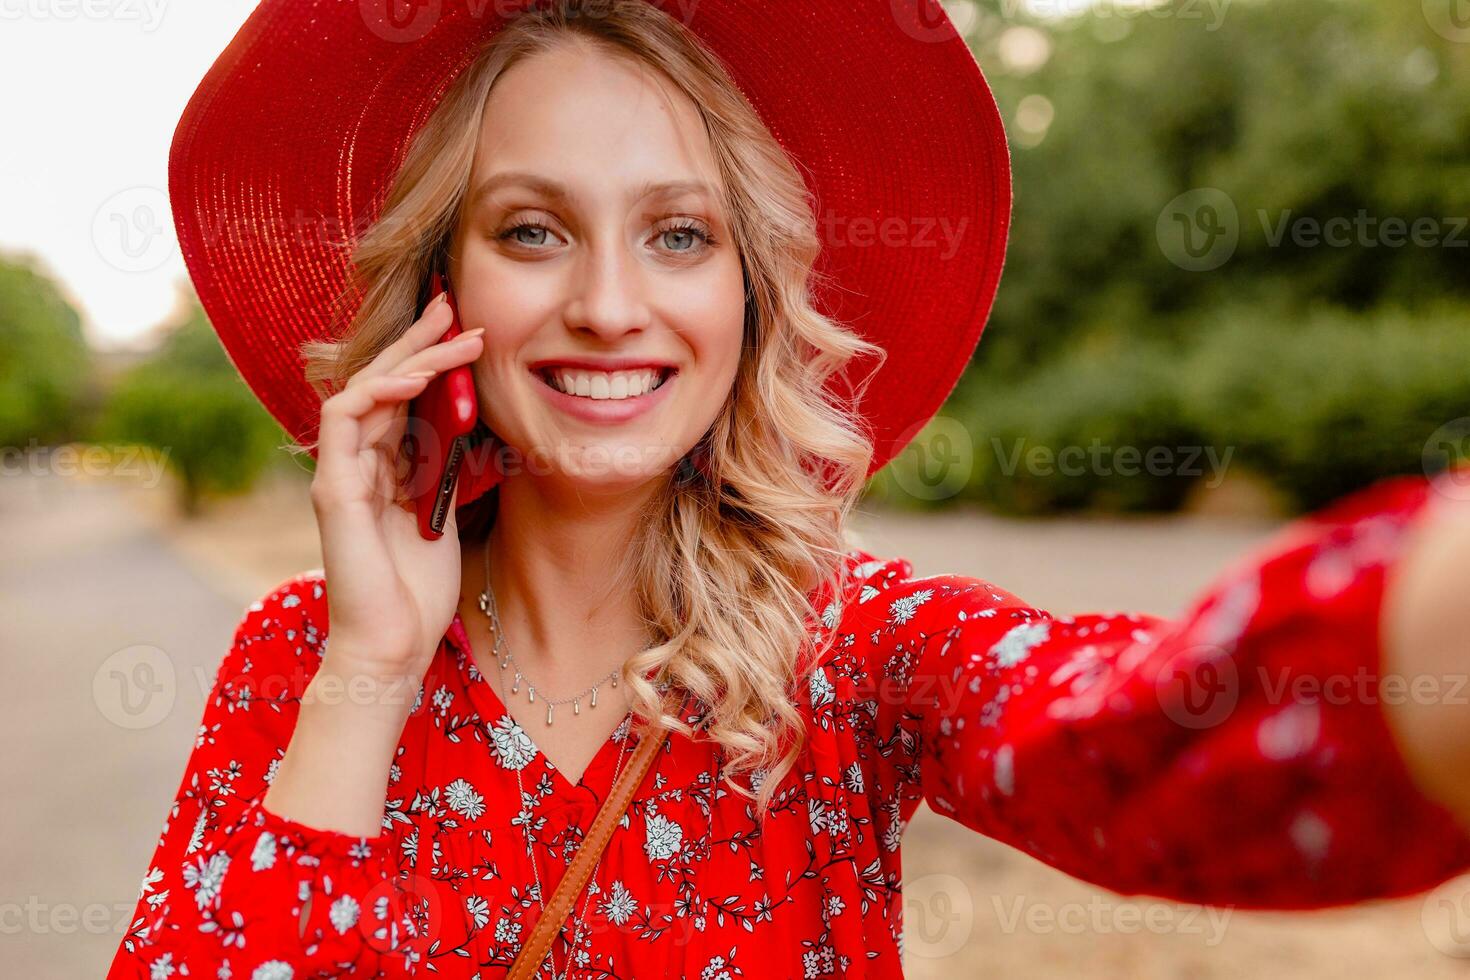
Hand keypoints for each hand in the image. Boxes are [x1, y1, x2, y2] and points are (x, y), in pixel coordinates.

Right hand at [308, 289, 485, 689]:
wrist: (394, 646)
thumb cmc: (419, 592)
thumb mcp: (445, 513)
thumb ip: (445, 470)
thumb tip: (471, 426)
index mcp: (383, 469)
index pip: (402, 397)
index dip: (429, 360)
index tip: (466, 329)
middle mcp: (357, 464)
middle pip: (382, 382)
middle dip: (418, 341)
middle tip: (454, 305)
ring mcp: (341, 473)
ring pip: (366, 391)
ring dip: (410, 359)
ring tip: (453, 336)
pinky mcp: (333, 489)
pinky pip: (345, 420)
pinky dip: (378, 393)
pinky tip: (413, 379)